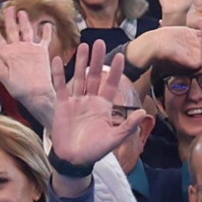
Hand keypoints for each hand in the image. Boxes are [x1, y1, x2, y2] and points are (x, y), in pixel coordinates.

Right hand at [42, 44, 125, 169]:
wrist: (74, 159)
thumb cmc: (95, 150)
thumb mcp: (114, 139)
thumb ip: (128, 126)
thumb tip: (143, 112)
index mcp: (104, 106)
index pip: (112, 85)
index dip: (116, 71)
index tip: (121, 56)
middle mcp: (91, 100)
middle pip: (95, 76)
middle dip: (98, 60)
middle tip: (100, 42)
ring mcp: (76, 101)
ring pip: (79, 78)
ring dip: (82, 62)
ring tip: (84, 45)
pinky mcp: (62, 105)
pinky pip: (60, 87)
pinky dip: (59, 74)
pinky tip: (59, 59)